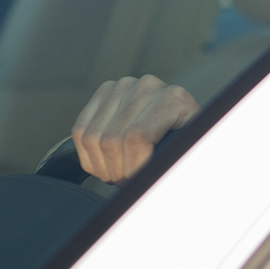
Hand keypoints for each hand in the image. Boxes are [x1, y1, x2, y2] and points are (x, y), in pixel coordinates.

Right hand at [72, 75, 197, 183]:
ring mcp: (123, 86)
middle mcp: (147, 86)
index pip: (137, 137)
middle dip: (116, 170)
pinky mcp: (105, 91)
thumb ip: (172, 162)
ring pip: (92, 137)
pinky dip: (87, 154)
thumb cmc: (187, 144)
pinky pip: (80, 129)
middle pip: (112, 139)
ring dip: (101, 166)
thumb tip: (145, 178)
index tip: (137, 182)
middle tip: (126, 182)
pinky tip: (104, 163)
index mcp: (173, 99)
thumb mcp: (189, 152)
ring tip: (117, 174)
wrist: (182, 123)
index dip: (131, 167)